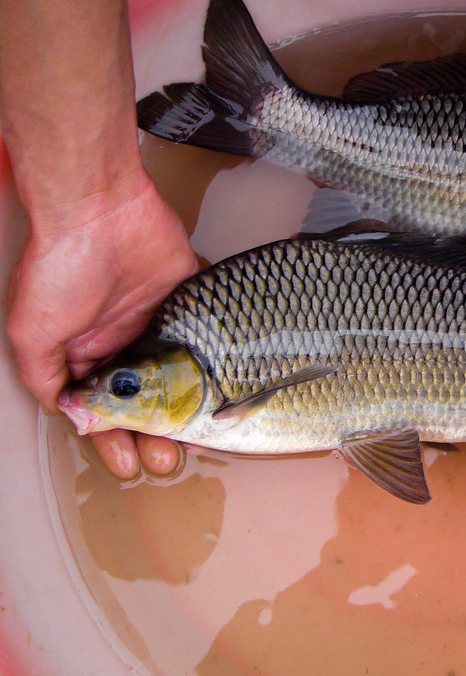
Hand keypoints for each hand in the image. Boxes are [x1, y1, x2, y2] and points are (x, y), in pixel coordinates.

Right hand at [6, 171, 197, 477]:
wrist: (101, 211)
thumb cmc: (61, 265)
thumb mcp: (34, 330)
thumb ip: (45, 374)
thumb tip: (66, 411)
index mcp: (86, 352)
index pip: (101, 408)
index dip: (111, 439)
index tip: (125, 465)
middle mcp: (124, 342)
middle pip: (143, 401)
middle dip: (151, 434)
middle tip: (164, 461)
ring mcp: (159, 325)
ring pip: (176, 381)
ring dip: (183, 412)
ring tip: (193, 441)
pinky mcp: (190, 305)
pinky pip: (203, 343)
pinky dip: (212, 369)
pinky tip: (220, 395)